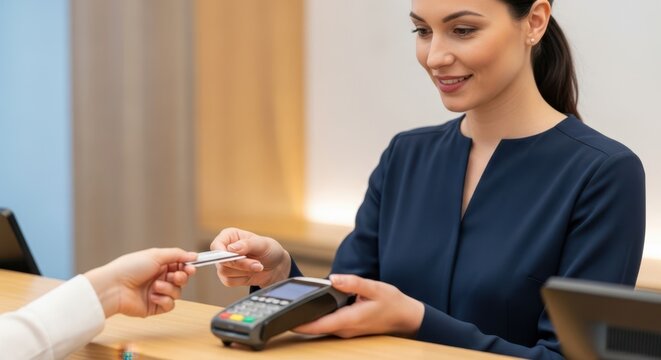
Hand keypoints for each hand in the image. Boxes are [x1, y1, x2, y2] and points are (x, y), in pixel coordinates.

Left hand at [84, 248, 196, 317]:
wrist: (114, 287)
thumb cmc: (130, 268)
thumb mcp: (156, 255)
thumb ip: (177, 255)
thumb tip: (194, 255)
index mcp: (159, 265)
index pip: (180, 266)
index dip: (187, 267)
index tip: (191, 267)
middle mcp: (159, 278)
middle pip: (182, 279)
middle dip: (181, 277)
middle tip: (174, 276)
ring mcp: (157, 293)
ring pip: (177, 292)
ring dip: (169, 288)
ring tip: (155, 286)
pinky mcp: (155, 307)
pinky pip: (170, 304)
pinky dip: (164, 299)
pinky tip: (152, 296)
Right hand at [211, 227, 290, 287]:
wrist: (276, 267)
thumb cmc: (269, 250)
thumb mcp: (263, 244)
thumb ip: (247, 244)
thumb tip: (231, 248)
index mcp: (229, 236)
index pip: (216, 245)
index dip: (221, 253)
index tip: (232, 257)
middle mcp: (225, 249)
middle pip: (221, 261)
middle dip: (241, 264)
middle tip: (257, 264)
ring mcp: (225, 264)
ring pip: (224, 272)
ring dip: (244, 271)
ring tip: (257, 266)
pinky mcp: (228, 276)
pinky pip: (229, 282)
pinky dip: (242, 279)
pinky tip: (251, 273)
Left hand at [294, 274, 423, 337]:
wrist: (406, 318)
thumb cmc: (392, 303)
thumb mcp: (374, 288)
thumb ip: (353, 283)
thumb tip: (333, 278)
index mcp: (349, 319)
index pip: (318, 325)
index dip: (300, 324)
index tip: (284, 320)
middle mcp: (345, 329)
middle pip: (315, 328)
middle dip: (298, 320)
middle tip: (281, 308)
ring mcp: (345, 330)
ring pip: (320, 327)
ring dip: (307, 319)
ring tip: (291, 306)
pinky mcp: (347, 327)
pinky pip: (327, 324)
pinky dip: (317, 317)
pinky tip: (312, 307)